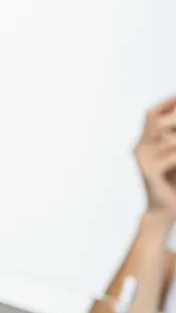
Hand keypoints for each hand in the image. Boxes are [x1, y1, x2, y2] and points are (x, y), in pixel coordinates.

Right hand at [135, 96, 175, 216]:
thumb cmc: (173, 181)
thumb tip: (174, 129)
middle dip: (175, 118)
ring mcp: (142, 159)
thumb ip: (172, 138)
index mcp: (145, 142)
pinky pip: (172, 156)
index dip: (167, 102)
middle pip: (156, 120)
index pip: (152, 114)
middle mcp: (140, 148)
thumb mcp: (174, 154)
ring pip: (170, 139)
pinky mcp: (149, 172)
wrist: (165, 210)